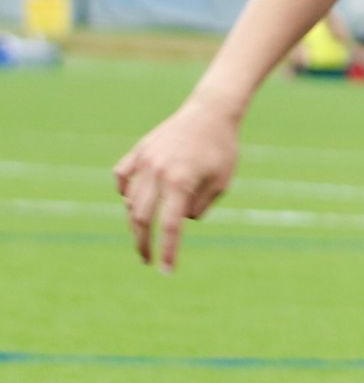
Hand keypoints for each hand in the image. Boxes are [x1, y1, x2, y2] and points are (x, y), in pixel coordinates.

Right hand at [113, 99, 240, 271]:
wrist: (212, 111)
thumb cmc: (222, 148)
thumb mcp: (222, 182)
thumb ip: (200, 207)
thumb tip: (178, 221)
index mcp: (181, 181)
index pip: (169, 227)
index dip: (167, 252)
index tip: (165, 271)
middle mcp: (158, 172)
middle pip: (140, 219)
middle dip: (143, 244)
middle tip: (147, 259)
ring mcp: (145, 160)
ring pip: (130, 200)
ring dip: (136, 219)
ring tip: (147, 228)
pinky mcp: (139, 150)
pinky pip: (122, 177)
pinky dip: (125, 192)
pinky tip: (134, 199)